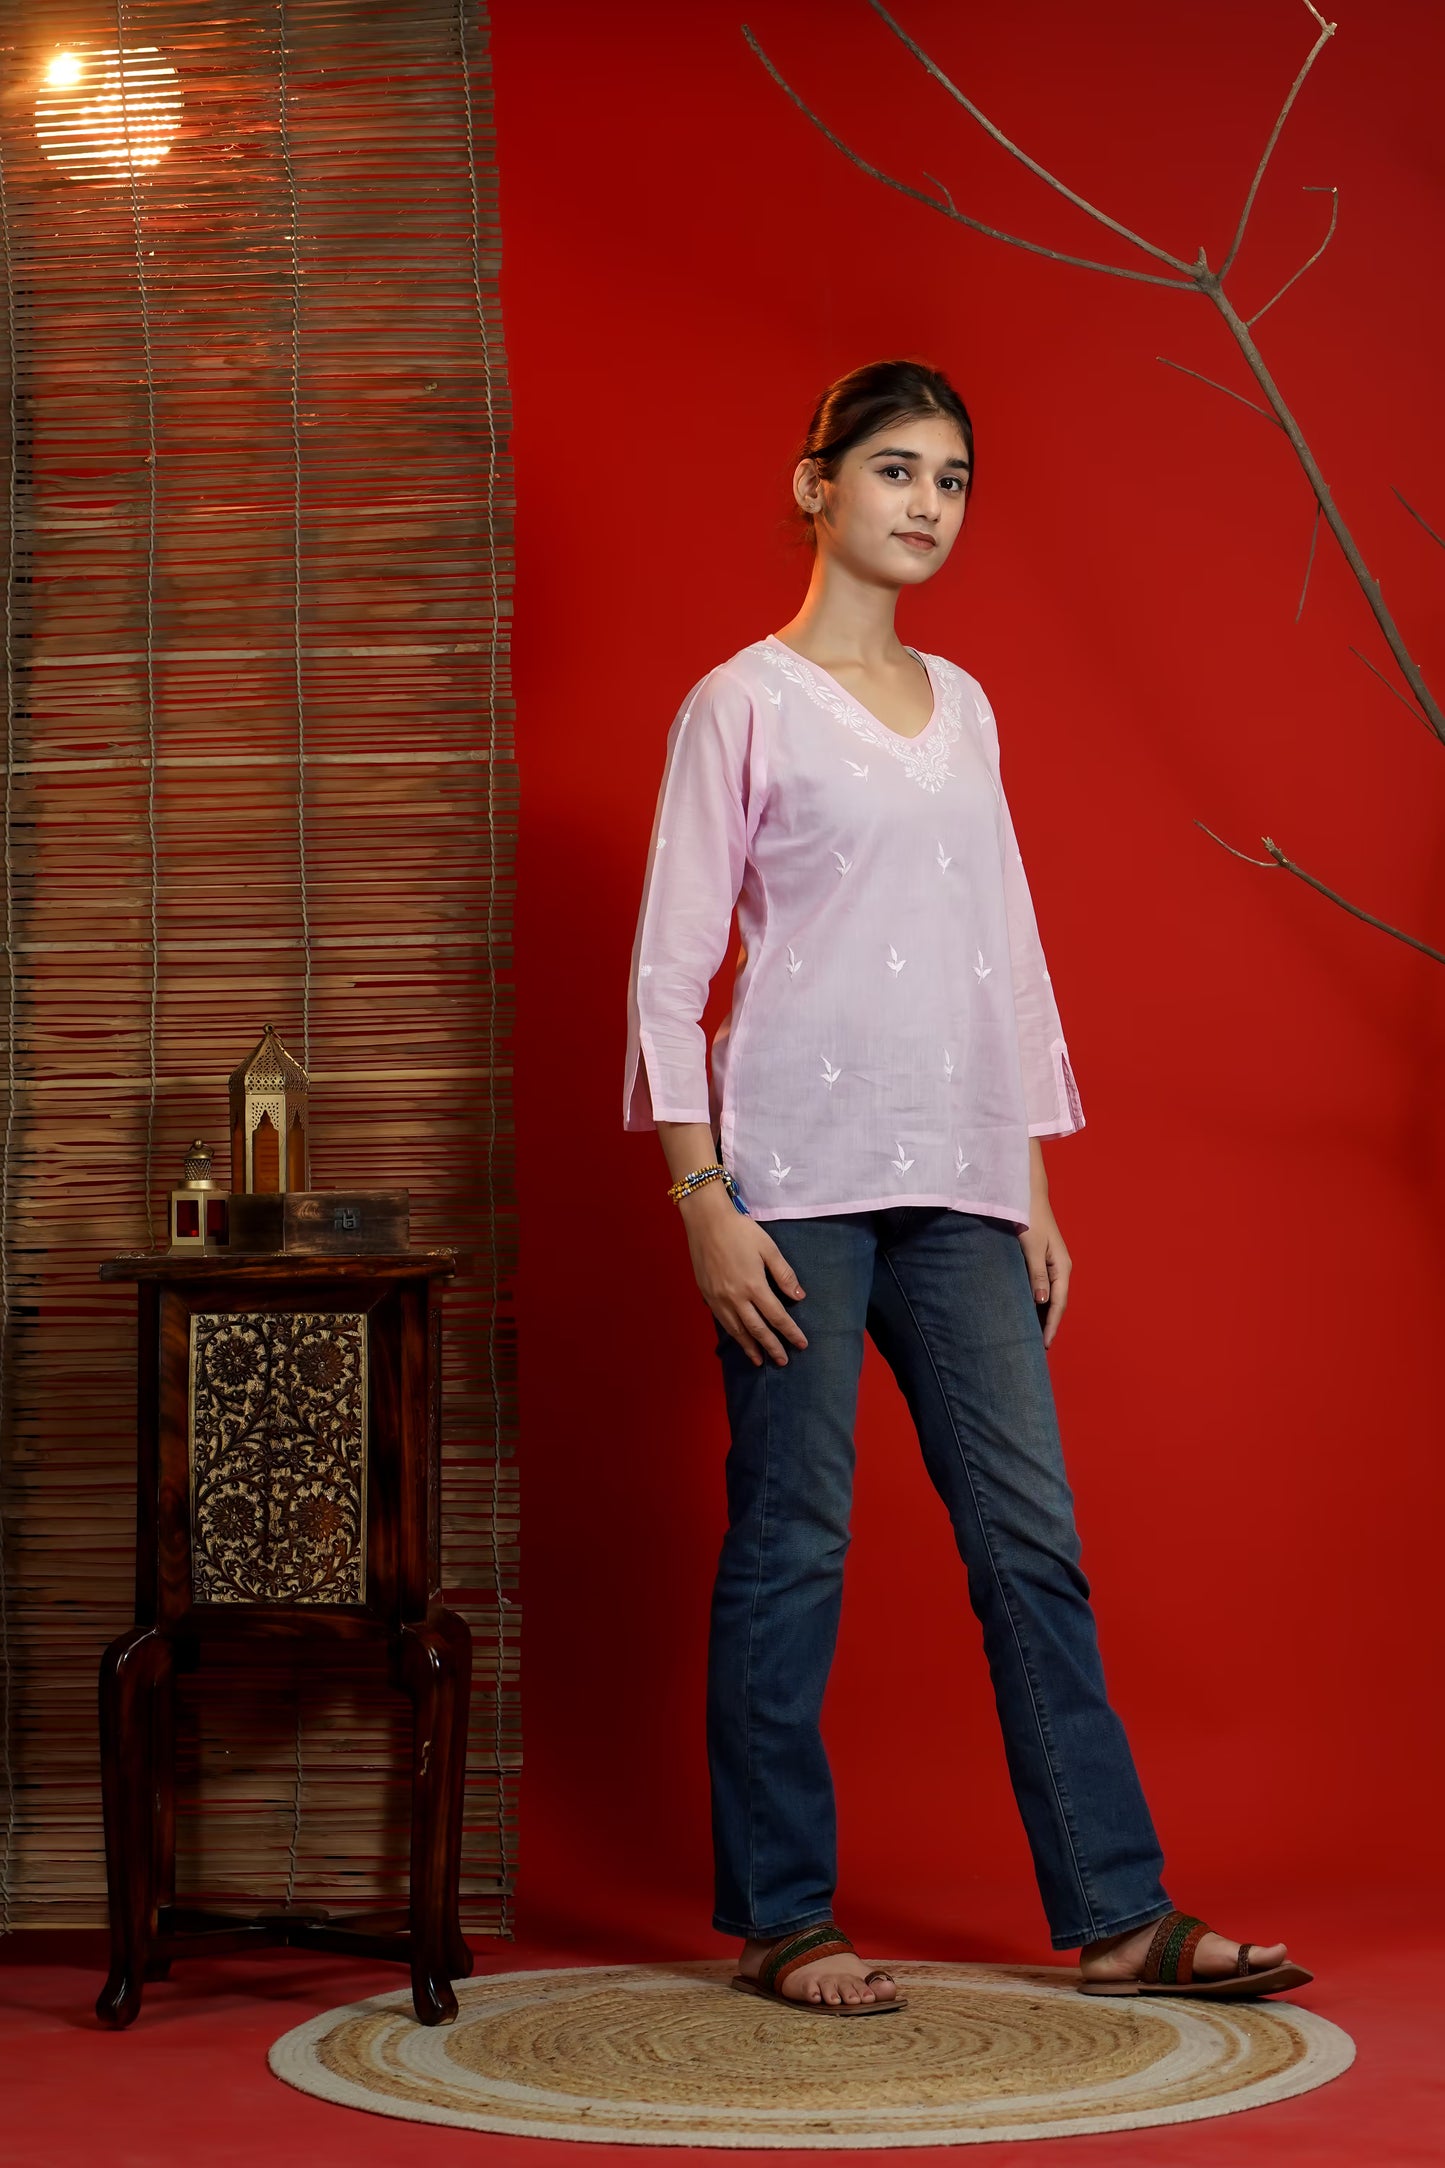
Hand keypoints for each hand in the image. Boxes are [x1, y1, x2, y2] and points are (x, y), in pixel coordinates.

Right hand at [678, 1186, 808, 1366]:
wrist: (706, 1222)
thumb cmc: (740, 1231)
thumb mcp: (768, 1248)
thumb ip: (784, 1274)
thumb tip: (799, 1296)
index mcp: (754, 1285)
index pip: (777, 1316)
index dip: (791, 1332)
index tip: (802, 1344)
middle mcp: (736, 1298)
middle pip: (758, 1330)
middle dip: (772, 1347)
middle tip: (783, 1362)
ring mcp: (719, 1299)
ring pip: (738, 1331)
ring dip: (751, 1347)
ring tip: (760, 1360)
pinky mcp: (707, 1296)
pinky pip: (723, 1322)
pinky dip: (734, 1335)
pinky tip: (739, 1339)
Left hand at [1020, 1188, 1070, 1350]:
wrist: (1026, 1193)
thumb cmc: (1029, 1217)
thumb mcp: (1032, 1247)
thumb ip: (1037, 1274)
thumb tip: (1041, 1301)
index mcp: (1062, 1266)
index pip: (1058, 1304)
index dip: (1050, 1325)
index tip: (1043, 1345)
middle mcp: (1060, 1267)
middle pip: (1055, 1303)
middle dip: (1047, 1325)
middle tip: (1036, 1349)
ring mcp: (1051, 1263)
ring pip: (1047, 1296)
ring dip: (1040, 1315)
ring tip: (1030, 1335)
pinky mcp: (1041, 1259)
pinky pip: (1040, 1286)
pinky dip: (1034, 1301)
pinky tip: (1025, 1310)